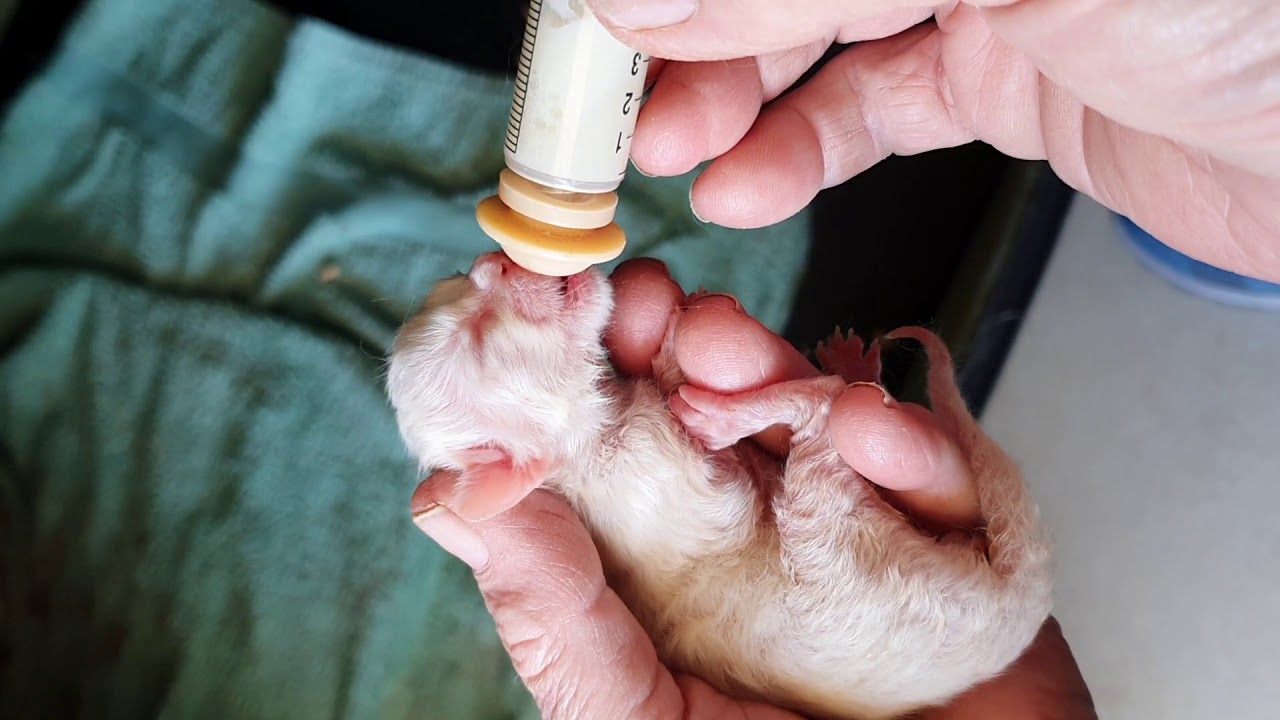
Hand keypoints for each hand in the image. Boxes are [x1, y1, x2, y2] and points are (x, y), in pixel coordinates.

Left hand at [409, 258, 1097, 718]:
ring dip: (775, 366)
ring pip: (819, 411)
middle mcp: (760, 537)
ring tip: (737, 351)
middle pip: (722, 409)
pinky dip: (913, 441)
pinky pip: (940, 464)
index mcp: (669, 572)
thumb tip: (449, 493)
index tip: (564, 310)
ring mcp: (860, 526)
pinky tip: (872, 431)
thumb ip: (552, 615)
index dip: (592, 371)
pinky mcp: (958, 533)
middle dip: (686, 345)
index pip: (624, 448)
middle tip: (655, 309)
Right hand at [588, 0, 1279, 281]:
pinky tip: (746, 182)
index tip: (613, 17)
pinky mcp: (1009, 80)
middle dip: (696, 30)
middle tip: (619, 91)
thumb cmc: (1249, 11)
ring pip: (818, 36)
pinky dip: (803, 152)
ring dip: (733, 98)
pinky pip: (878, 111)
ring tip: (674, 151)